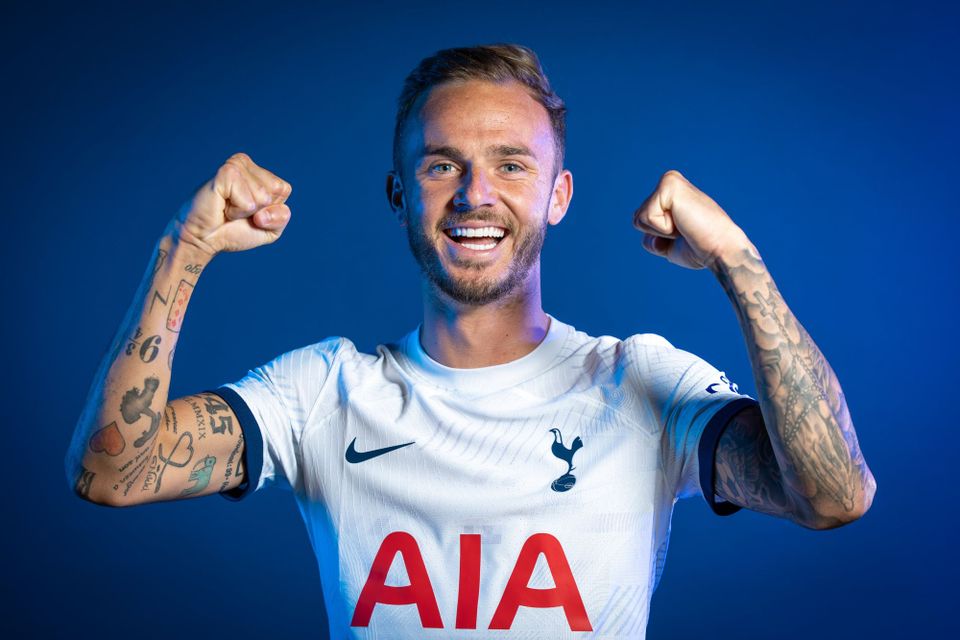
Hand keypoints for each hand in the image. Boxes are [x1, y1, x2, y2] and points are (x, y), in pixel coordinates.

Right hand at [174, 152, 292, 256]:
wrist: (203, 240)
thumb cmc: (233, 231)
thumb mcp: (269, 230)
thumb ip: (281, 217)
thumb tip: (265, 203)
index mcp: (257, 171)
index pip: (284, 189)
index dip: (271, 210)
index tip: (249, 212)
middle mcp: (246, 163)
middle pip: (276, 192)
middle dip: (260, 211)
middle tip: (236, 211)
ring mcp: (235, 165)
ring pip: (264, 196)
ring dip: (246, 212)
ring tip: (228, 209)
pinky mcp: (226, 173)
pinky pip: (250, 201)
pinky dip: (238, 211)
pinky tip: (223, 207)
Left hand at [633, 170, 749, 269]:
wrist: (721, 249)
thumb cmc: (700, 248)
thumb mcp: (669, 244)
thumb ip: (651, 235)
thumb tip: (637, 219)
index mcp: (670, 195)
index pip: (641, 221)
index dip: (658, 238)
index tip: (684, 235)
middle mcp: (669, 183)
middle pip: (637, 219)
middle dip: (657, 235)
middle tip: (685, 231)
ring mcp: (669, 181)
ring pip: (639, 218)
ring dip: (661, 232)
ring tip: (685, 226)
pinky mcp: (669, 184)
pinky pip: (647, 217)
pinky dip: (663, 229)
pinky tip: (684, 223)